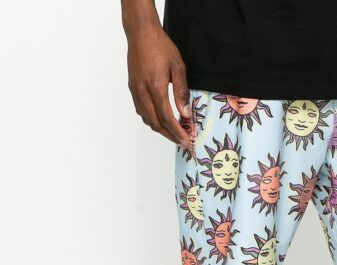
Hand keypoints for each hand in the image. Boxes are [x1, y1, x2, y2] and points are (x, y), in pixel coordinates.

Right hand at [126, 22, 191, 148]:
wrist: (140, 33)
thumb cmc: (161, 46)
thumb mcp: (178, 67)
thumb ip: (182, 92)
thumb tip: (186, 114)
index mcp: (155, 87)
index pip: (167, 118)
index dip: (178, 132)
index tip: (187, 141)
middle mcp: (143, 92)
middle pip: (156, 124)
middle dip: (170, 136)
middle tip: (183, 142)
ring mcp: (136, 91)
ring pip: (147, 119)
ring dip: (161, 130)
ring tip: (174, 134)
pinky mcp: (133, 88)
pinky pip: (141, 111)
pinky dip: (152, 120)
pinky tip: (161, 120)